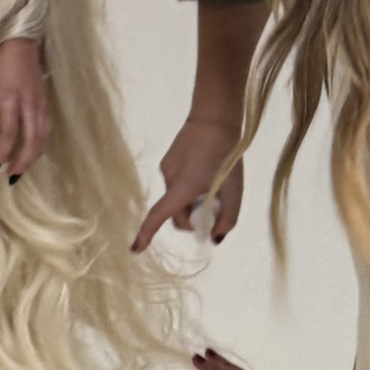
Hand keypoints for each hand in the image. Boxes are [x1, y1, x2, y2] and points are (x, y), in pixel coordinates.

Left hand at [0, 37, 47, 180]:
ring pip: (43, 138)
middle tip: (11, 177)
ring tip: (20, 170)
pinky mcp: (47, 104)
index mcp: (11, 98)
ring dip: (33, 157)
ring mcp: (41, 104)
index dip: (2, 153)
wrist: (21, 43)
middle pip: (31, 140)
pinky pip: (47, 130)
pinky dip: (41, 146)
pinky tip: (33, 153)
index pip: (9, 133)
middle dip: (22, 162)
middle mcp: (30, 104)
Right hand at [133, 116, 246, 251]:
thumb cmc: (227, 156)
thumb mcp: (234, 191)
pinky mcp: (168, 161)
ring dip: (190, 201)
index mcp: (182, 188)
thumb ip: (227, 218)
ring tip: (212, 185)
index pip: (159, 216)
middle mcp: (169, 180)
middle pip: (175, 212)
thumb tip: (215, 238)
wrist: (214, 119)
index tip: (135, 250)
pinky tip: (204, 172)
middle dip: (191, 218)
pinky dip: (188, 187)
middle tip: (214, 210)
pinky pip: (176, 183)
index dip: (146, 234)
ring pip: (176, 197)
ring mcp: (166, 169)